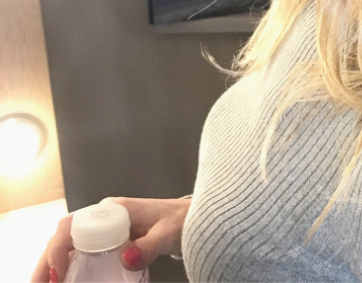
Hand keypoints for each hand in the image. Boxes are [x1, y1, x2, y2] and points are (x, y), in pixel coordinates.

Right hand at [31, 196, 190, 282]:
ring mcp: (105, 227)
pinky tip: (63, 281)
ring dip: (53, 265)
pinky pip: (80, 251)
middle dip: (46, 261)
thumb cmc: (180, 222)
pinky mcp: (109, 239)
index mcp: (113, 209)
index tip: (58, 274)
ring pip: (69, 244)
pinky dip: (67, 266)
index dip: (57, 249)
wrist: (191, 218)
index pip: (73, 225)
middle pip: (64, 236)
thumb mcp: (167, 234)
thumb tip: (125, 259)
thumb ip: (149, 246)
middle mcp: (104, 215)